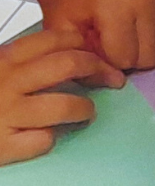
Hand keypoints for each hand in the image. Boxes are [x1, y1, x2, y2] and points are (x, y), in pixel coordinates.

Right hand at [0, 28, 123, 164]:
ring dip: (84, 109)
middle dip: (99, 70)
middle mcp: (8, 82)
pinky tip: (47, 138)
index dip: (87, 45)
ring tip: (88, 113)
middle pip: (70, 64)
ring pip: (64, 106)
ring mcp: (6, 114)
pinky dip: (49, 140)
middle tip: (112, 80)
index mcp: (7, 58)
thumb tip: (73, 54)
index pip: (58, 39)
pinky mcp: (2, 147)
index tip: (102, 55)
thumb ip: (25, 61)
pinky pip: (41, 141)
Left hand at [32, 0, 154, 70]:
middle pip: (150, 55)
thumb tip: (117, 82)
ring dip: (146, 45)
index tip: (97, 45)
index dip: (108, 60)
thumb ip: (86, 63)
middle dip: (129, 56)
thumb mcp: (62, 34)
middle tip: (112, 38)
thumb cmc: (68, 0)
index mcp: (115, 4)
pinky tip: (138, 20)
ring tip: (126, 30)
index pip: (126, 60)